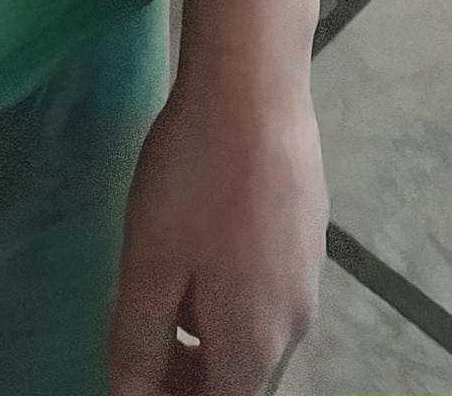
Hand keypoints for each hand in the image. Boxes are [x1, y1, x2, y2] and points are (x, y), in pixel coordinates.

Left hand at [106, 63, 324, 392]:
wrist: (255, 85)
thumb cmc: (195, 178)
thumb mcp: (148, 265)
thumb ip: (138, 343)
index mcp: (254, 343)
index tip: (140, 373)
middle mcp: (295, 322)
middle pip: (244, 376)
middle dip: (195, 374)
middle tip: (148, 339)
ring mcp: (311, 274)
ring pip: (261, 330)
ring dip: (216, 332)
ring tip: (173, 287)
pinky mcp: (313, 231)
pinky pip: (274, 288)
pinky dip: (239, 292)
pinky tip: (210, 240)